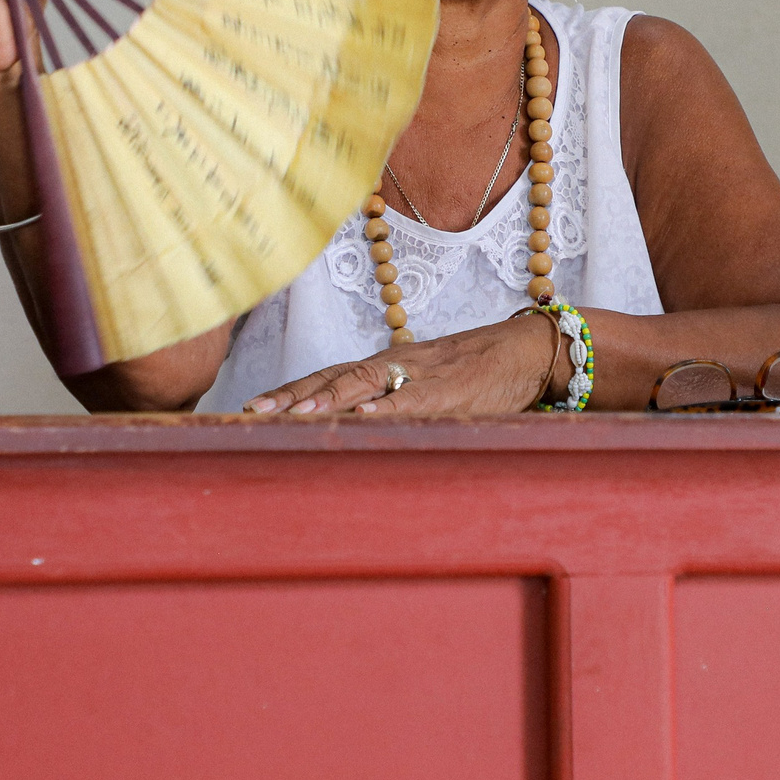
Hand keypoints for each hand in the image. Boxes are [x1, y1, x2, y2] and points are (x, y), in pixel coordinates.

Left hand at [244, 313, 561, 415]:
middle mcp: (396, 366)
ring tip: (294, 415)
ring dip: (328, 401)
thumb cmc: (478, 371)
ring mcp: (421, 377)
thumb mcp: (429, 385)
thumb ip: (395, 403)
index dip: (291, 390)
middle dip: (292, 396)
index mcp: (387, 366)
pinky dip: (387, 407)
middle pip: (335, 378)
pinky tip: (364, 418)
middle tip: (252, 412)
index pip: (330, 376)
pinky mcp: (450, 392)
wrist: (528, 350)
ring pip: (365, 386)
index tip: (251, 407)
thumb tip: (358, 429)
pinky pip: (414, 400)